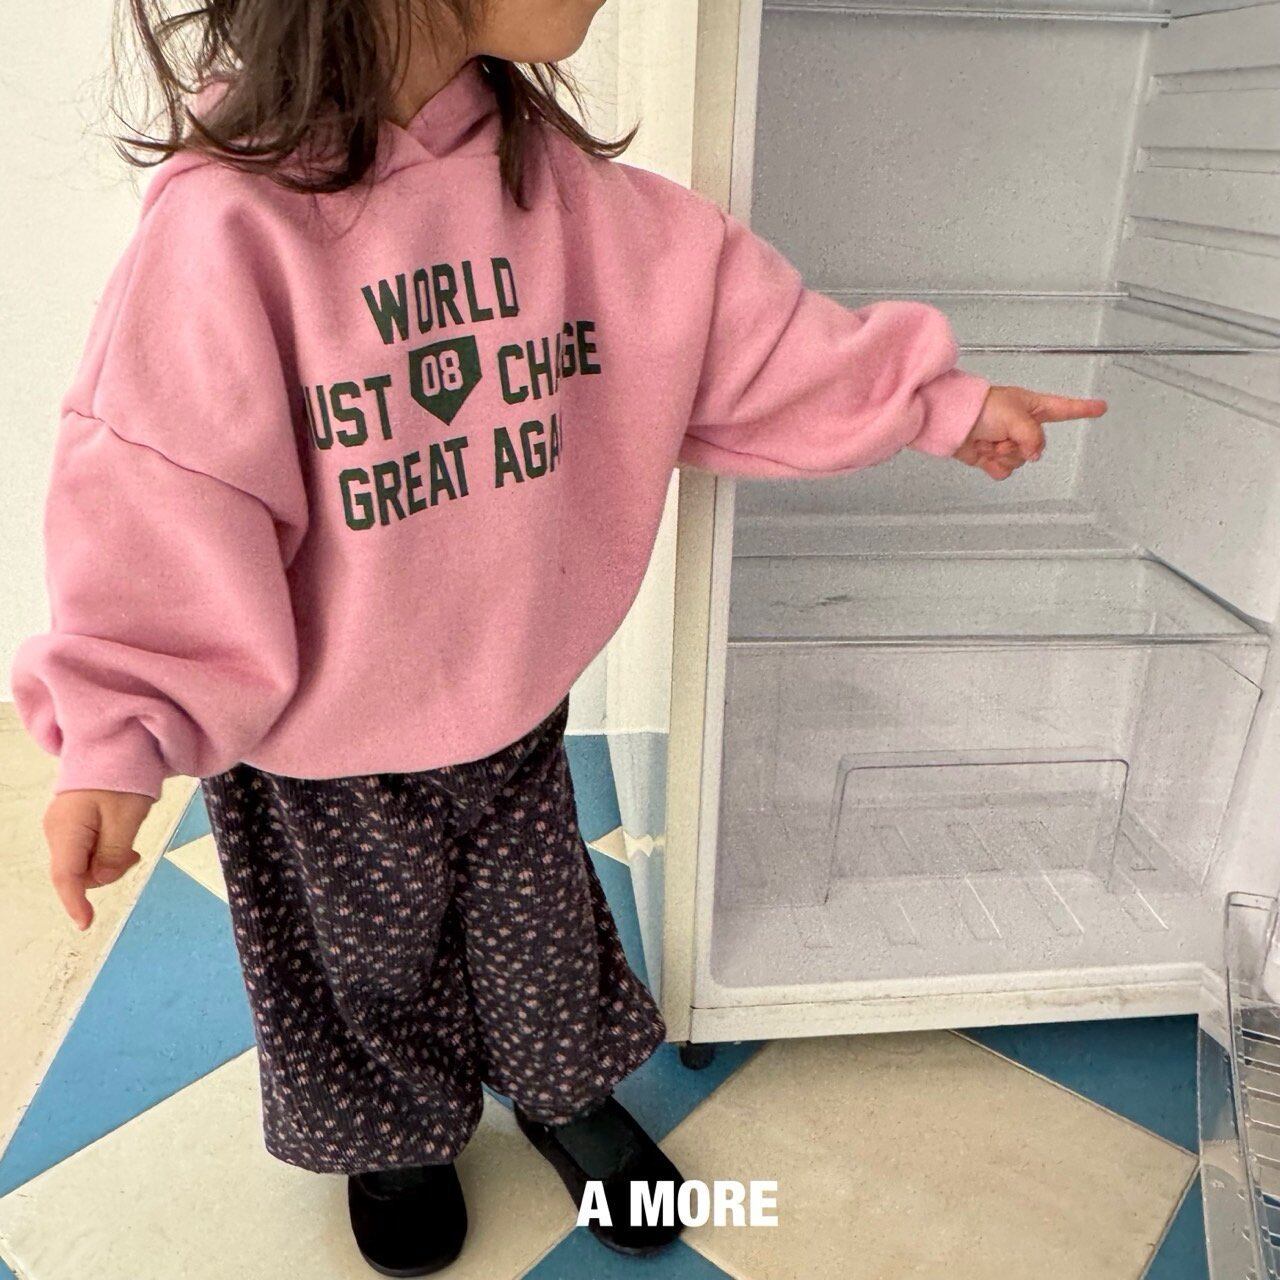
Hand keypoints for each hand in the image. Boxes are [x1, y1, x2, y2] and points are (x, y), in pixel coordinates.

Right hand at [43, 789, 153, 929]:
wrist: (114, 749)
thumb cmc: (122, 779)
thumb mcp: (127, 818)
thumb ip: (114, 853)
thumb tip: (101, 880)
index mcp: (67, 829)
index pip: (66, 876)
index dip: (75, 902)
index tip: (86, 923)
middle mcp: (56, 832)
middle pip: (77, 873)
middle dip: (105, 874)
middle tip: (133, 855)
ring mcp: (61, 828)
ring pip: (82, 864)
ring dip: (107, 862)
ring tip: (130, 844)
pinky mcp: (71, 825)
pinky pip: (85, 851)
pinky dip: (104, 852)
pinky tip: (121, 840)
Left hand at [954, 385, 1107, 479]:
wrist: (950, 420)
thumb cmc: (980, 407)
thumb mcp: (1015, 415)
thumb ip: (1033, 436)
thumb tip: (1035, 455)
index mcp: (1032, 407)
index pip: (1064, 409)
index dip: (1083, 409)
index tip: (1101, 407)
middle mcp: (1022, 426)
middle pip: (1037, 447)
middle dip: (1019, 446)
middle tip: (1002, 436)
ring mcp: (1007, 442)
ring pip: (1019, 462)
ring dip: (1003, 456)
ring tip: (989, 442)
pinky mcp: (991, 456)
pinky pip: (1003, 472)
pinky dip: (994, 466)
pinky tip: (984, 455)